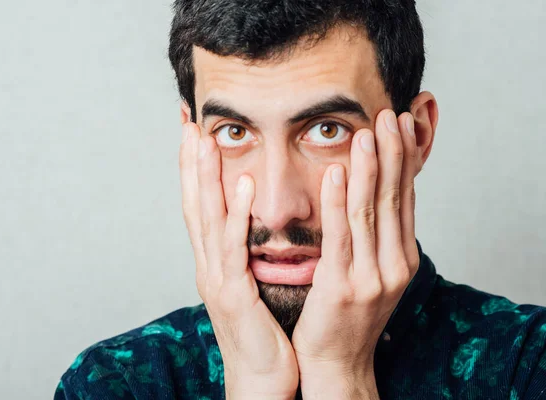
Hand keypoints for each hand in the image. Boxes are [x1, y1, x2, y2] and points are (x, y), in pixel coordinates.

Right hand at [179, 122, 298, 399]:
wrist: (264, 380)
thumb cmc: (264, 334)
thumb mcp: (253, 287)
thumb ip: (249, 256)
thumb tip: (256, 231)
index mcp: (216, 263)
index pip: (202, 207)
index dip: (195, 170)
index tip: (195, 133)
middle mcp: (209, 266)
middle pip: (195, 205)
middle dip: (190, 163)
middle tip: (188, 122)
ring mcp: (217, 280)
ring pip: (207, 220)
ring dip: (205, 178)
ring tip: (205, 139)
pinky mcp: (235, 295)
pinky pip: (235, 248)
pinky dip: (236, 214)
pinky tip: (240, 184)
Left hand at [291, 110, 420, 398]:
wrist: (337, 362)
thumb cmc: (348, 314)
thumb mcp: (372, 272)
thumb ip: (376, 237)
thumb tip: (377, 198)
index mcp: (401, 257)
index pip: (404, 199)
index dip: (403, 160)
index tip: (400, 125)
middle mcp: (393, 264)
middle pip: (392, 199)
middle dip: (391, 154)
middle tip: (389, 114)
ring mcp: (371, 277)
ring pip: (369, 212)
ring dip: (368, 169)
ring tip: (367, 132)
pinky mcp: (342, 286)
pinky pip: (340, 237)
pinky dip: (338, 202)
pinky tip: (336, 173)